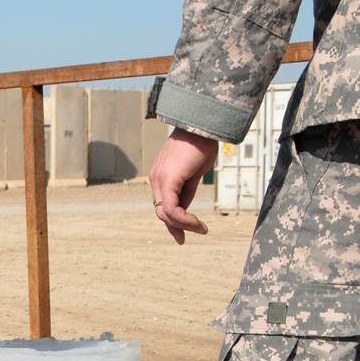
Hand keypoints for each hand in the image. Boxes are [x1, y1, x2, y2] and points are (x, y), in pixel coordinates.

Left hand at [148, 128, 216, 243]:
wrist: (204, 126)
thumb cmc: (201, 145)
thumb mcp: (193, 173)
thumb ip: (185, 191)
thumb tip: (185, 211)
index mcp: (160, 176)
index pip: (162, 205)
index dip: (173, 222)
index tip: (184, 234)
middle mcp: (155, 178)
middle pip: (161, 212)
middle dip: (178, 227)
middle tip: (198, 231)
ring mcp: (159, 179)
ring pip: (165, 214)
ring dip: (185, 225)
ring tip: (201, 228)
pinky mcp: (167, 179)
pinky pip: (172, 209)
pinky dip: (185, 220)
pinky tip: (197, 222)